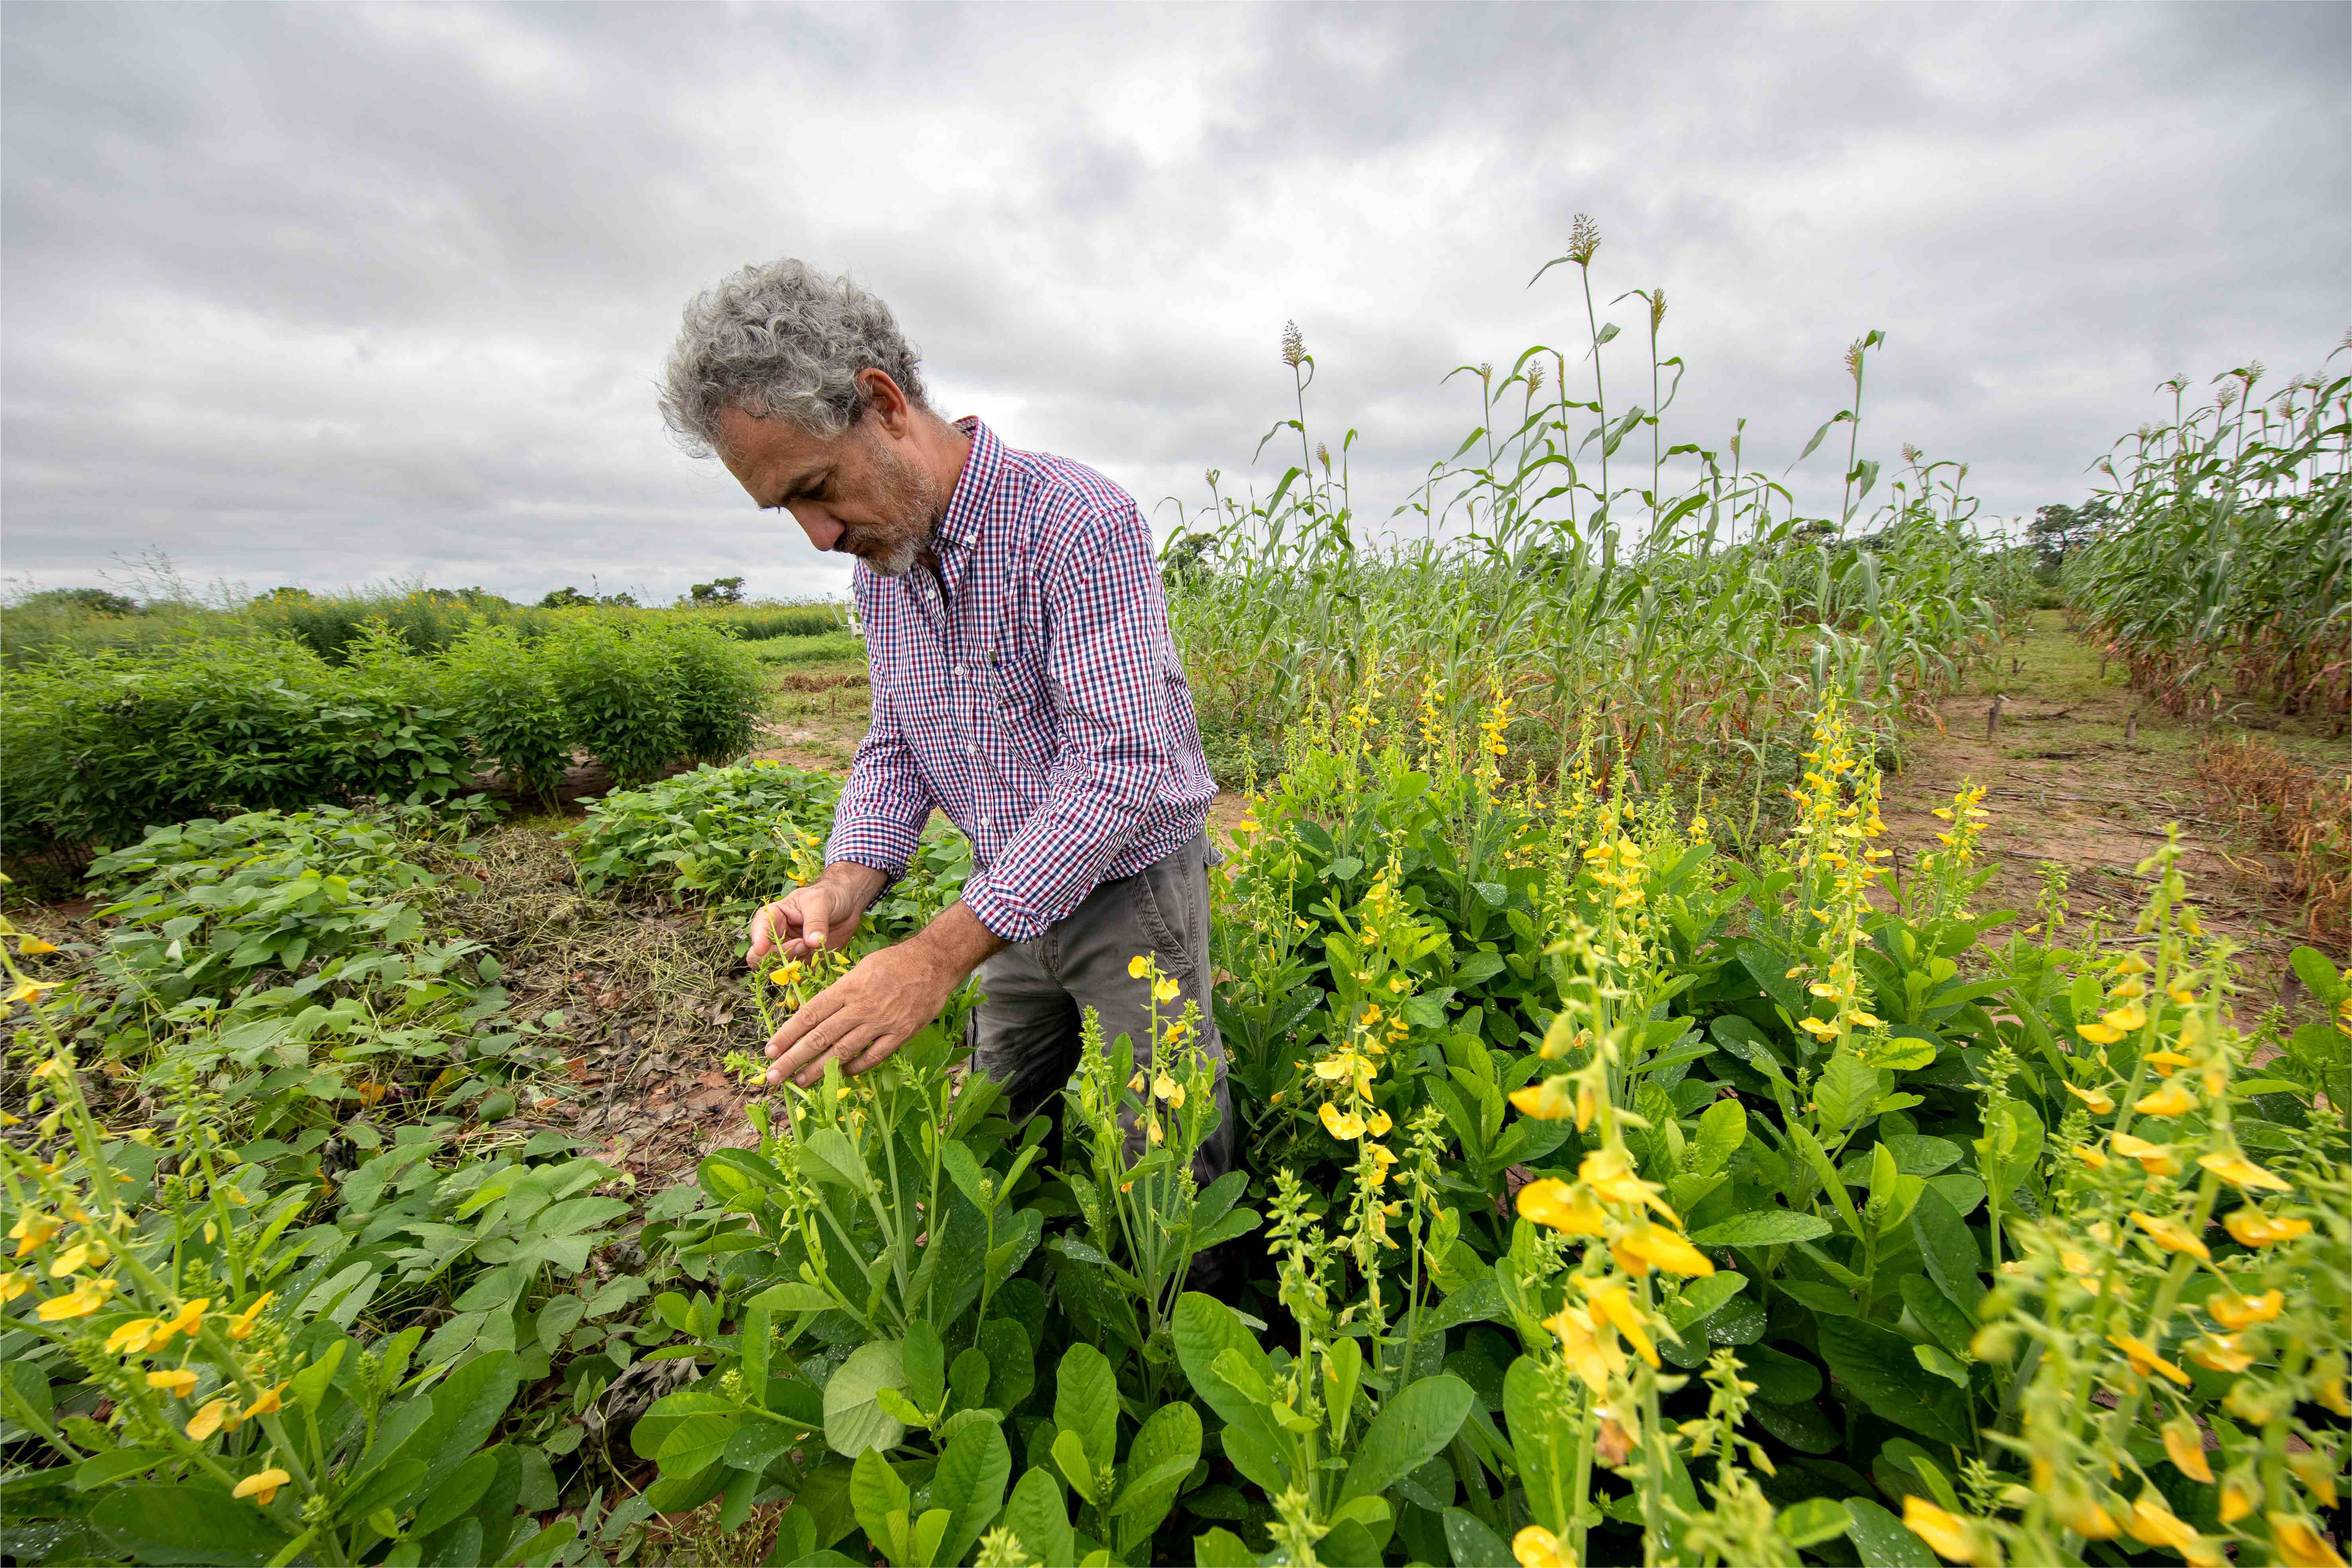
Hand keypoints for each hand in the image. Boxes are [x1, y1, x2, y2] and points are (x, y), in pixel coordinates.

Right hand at [747, 862, 886, 964]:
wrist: (848, 905)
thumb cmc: (829, 895)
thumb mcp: (820, 902)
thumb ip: (815, 922)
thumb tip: (812, 942)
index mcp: (775, 916)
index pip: (759, 929)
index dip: (758, 941)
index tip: (762, 949)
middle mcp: (778, 936)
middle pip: (761, 956)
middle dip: (777, 956)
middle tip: (801, 945)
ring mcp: (790, 951)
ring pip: (778, 969)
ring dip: (793, 966)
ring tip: (813, 948)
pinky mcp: (805, 962)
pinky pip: (798, 975)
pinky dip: (806, 974)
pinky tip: (818, 962)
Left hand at [763, 901, 1005, 1086]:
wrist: (934, 961)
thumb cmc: (895, 962)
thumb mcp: (861, 968)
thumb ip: (840, 992)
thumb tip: (816, 1014)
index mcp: (847, 987)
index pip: (809, 1014)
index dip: (787, 1034)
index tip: (770, 1049)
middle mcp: (860, 1006)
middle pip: (819, 1037)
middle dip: (793, 1059)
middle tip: (773, 1076)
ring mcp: (881, 1022)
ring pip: (842, 1051)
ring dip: (818, 1069)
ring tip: (799, 1082)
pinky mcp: (900, 1034)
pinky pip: (873, 1057)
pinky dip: (855, 1068)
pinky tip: (841, 1076)